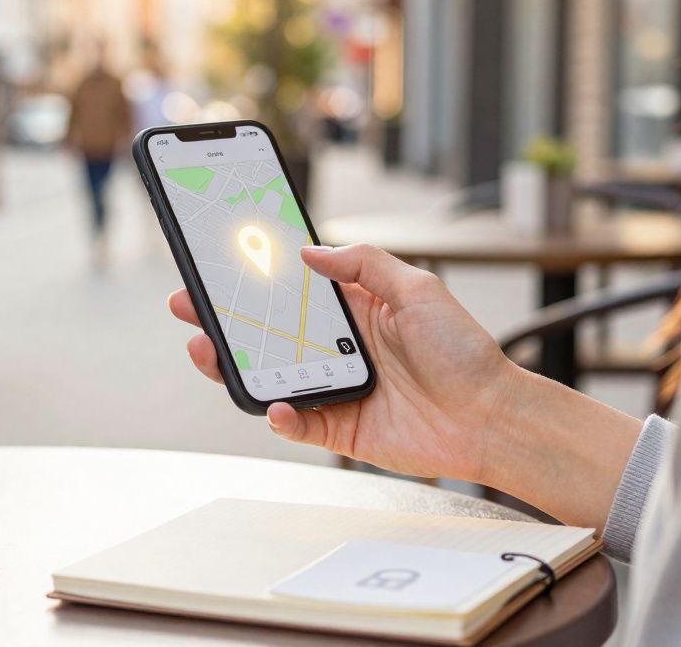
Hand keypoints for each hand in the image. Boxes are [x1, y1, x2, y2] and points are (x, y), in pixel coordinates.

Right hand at [168, 244, 521, 482]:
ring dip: (236, 366)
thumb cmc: (465, 352)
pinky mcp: (341, 430)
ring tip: (208, 349)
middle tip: (188, 304)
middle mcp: (339, 349)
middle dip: (225, 319)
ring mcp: (336, 389)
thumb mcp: (418, 288)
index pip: (291, 292)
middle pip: (268, 333)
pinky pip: (298, 424)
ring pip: (271, 378)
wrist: (492, 417)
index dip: (254, 280)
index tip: (218, 264)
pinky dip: (280, 417)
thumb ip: (363, 263)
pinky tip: (274, 405)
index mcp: (354, 311)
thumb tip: (308, 251)